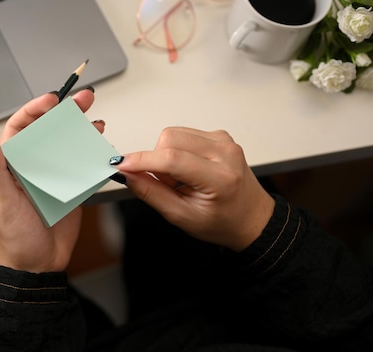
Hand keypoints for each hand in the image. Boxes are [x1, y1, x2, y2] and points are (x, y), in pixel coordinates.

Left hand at [0, 89, 99, 272]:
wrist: (38, 266)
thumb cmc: (15, 238)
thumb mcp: (3, 202)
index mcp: (12, 166)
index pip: (21, 128)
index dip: (35, 110)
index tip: (51, 100)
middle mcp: (32, 166)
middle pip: (48, 131)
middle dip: (65, 113)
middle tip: (83, 100)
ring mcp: (51, 176)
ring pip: (66, 145)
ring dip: (80, 130)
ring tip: (95, 119)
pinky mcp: (69, 187)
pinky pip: (80, 165)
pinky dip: (91, 153)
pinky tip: (100, 145)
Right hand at [112, 127, 274, 251]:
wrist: (251, 217)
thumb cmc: (222, 221)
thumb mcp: (182, 217)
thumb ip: (151, 193)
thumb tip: (128, 174)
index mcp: (220, 178)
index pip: (172, 159)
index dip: (141, 160)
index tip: (121, 165)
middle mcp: (225, 153)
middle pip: (170, 139)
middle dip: (156, 160)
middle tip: (167, 183)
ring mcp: (224, 141)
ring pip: (174, 134)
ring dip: (166, 155)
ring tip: (180, 178)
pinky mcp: (219, 135)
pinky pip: (183, 134)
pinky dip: (176, 150)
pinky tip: (187, 169)